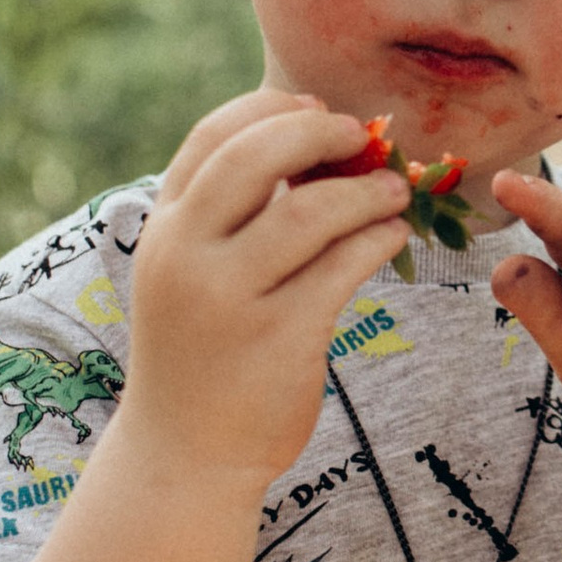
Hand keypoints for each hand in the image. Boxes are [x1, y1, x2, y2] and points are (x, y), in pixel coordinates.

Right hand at [121, 89, 411, 493]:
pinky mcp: (279, 339)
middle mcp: (187, 256)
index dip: (268, 110)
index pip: (212, 137)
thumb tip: (313, 143)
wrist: (185, 454)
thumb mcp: (191, 273)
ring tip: (396, 191)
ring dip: (365, 191)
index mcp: (164, 228)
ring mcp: (230, 298)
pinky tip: (393, 234)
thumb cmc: (202, 351)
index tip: (314, 108)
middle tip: (364, 136)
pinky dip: (376, 240)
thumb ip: (230, 214)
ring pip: (309, 213)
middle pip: (256, 158)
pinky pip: (341, 268)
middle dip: (319, 134)